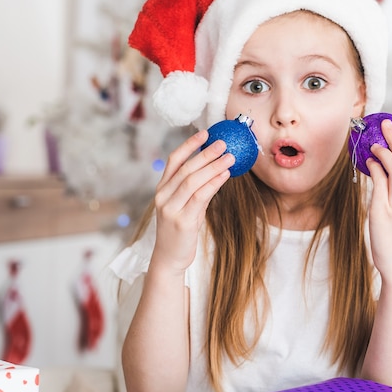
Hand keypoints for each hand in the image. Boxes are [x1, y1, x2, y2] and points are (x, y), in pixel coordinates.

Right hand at [151, 129, 234, 271]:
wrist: (169, 258)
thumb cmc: (179, 231)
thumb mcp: (182, 206)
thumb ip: (192, 189)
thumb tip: (215, 169)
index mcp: (161, 190)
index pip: (173, 160)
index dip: (189, 145)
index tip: (204, 133)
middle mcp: (163, 197)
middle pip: (186, 168)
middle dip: (206, 153)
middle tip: (223, 144)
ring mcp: (171, 209)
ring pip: (193, 181)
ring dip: (213, 167)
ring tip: (229, 157)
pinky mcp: (182, 221)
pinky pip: (201, 197)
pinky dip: (214, 183)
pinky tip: (225, 176)